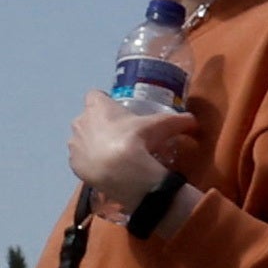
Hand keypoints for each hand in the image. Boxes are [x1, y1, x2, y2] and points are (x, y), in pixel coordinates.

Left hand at [67, 91, 198, 210]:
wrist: (122, 172)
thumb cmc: (138, 140)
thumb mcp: (163, 125)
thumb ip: (179, 120)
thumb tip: (194, 121)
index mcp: (97, 106)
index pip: (95, 95)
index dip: (105, 102)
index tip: (119, 112)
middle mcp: (80, 121)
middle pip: (87, 118)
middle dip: (99, 125)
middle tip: (121, 137)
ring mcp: (74, 144)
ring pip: (82, 139)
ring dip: (93, 144)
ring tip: (114, 156)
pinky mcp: (73, 164)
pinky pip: (81, 160)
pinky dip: (91, 163)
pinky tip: (107, 170)